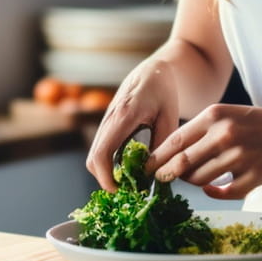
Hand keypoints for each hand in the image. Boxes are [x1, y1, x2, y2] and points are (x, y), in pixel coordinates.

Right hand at [85, 59, 180, 190]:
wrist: (153, 70)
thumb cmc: (164, 90)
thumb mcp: (170, 116)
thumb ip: (162, 144)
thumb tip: (156, 173)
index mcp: (123, 116)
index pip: (102, 153)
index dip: (105, 177)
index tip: (119, 190)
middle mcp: (109, 119)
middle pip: (92, 159)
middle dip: (106, 179)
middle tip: (129, 190)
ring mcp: (105, 121)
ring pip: (94, 155)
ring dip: (107, 172)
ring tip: (131, 181)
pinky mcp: (107, 123)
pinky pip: (101, 148)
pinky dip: (108, 162)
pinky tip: (129, 167)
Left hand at [146, 104, 261, 200]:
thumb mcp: (232, 114)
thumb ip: (204, 130)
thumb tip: (172, 153)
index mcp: (217, 115)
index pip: (175, 140)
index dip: (157, 157)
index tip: (147, 166)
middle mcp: (226, 134)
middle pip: (182, 163)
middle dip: (166, 174)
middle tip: (160, 180)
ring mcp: (241, 157)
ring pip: (199, 180)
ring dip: (192, 182)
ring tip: (193, 179)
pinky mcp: (254, 177)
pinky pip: (222, 192)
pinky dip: (213, 192)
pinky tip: (212, 187)